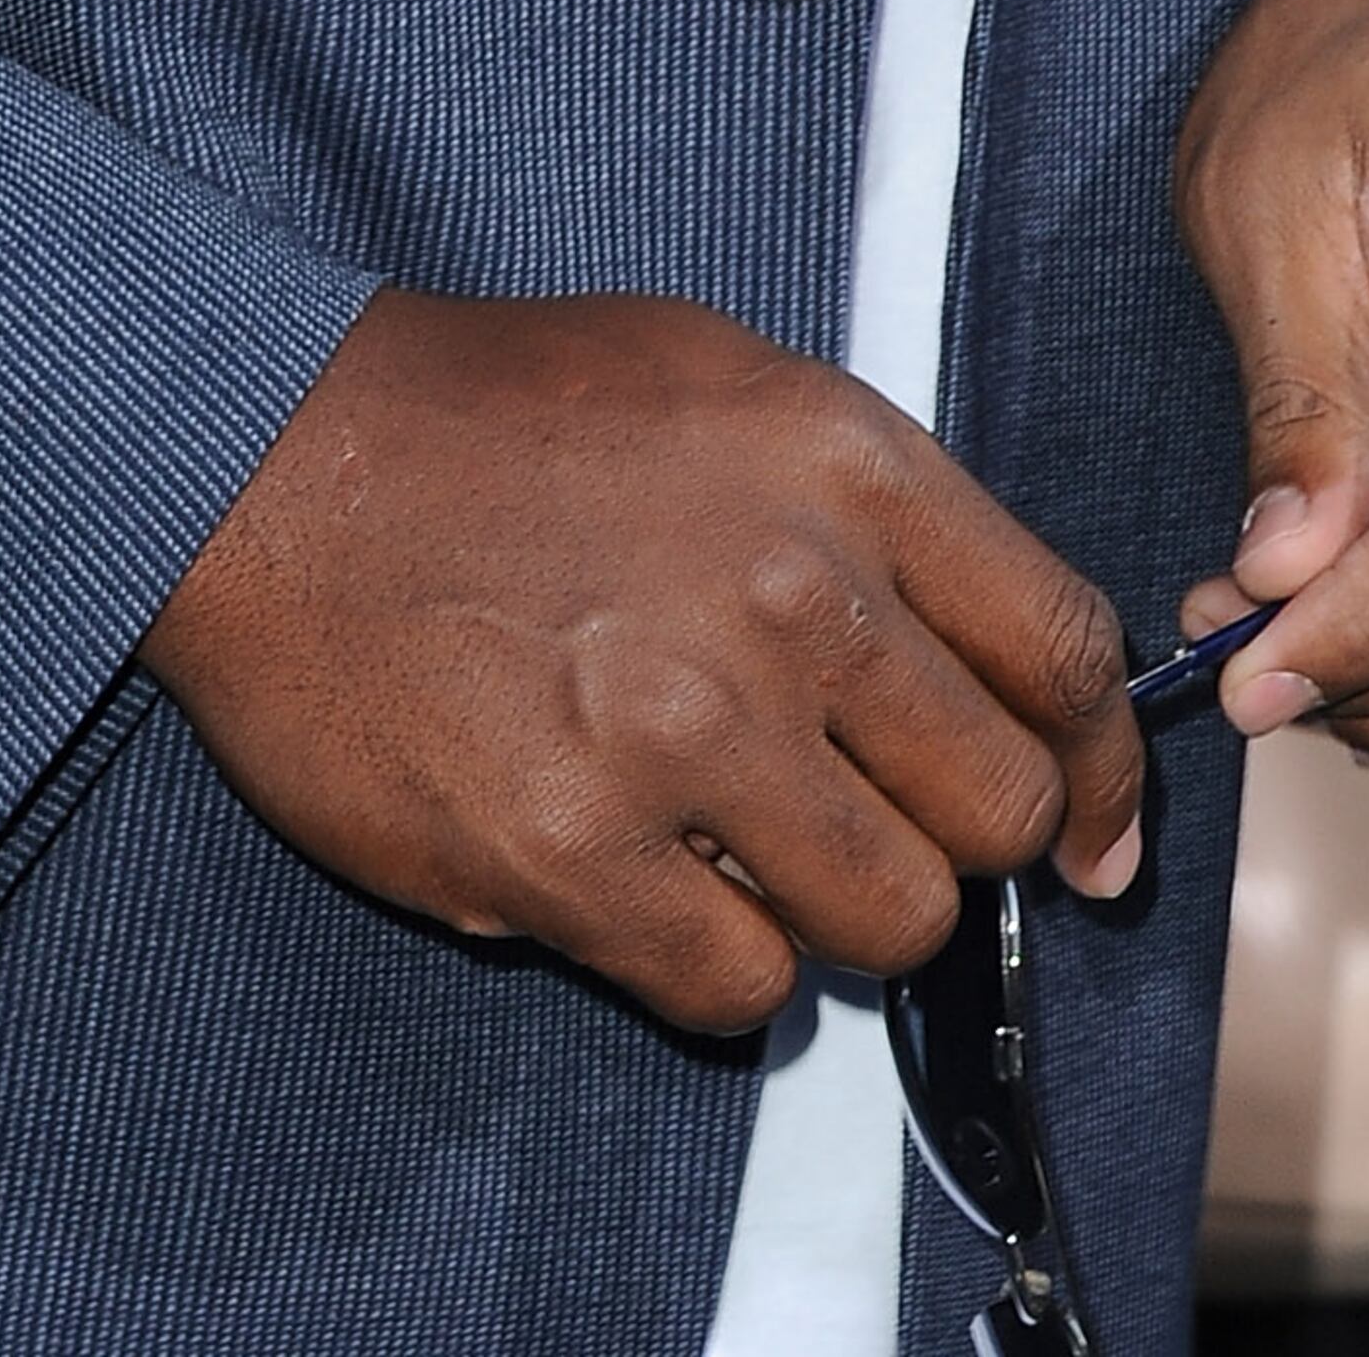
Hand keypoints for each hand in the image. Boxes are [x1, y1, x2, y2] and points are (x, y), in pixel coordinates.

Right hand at [139, 286, 1141, 1036]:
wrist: (268, 455)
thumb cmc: (494, 412)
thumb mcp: (717, 377)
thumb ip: (871, 508)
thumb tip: (1001, 662)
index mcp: (841, 460)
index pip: (1062, 648)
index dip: (1100, 757)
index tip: (1090, 817)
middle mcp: (791, 596)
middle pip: (1001, 805)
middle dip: (956, 830)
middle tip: (866, 811)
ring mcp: (685, 733)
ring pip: (896, 917)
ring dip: (839, 905)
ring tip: (746, 842)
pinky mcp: (579, 856)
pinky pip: (745, 992)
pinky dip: (716, 961)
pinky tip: (648, 876)